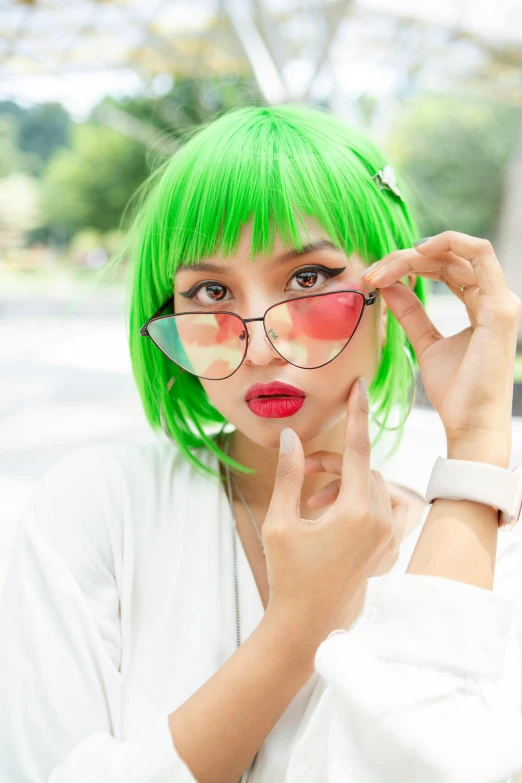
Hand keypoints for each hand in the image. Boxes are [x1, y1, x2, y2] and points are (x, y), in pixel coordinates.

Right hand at [261, 377, 398, 644]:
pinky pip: (382, 506)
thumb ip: (289, 476)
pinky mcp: (389, 548)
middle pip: (361, 467)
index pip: (357, 449)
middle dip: (331, 464)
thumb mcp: (282, 522)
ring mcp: (389, 537)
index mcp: (356, 512)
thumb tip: (290, 439)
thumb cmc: (289, 577)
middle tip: (303, 476)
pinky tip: (331, 516)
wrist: (308, 627)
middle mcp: (381, 521)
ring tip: (312, 503)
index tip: (358, 387)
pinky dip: (359, 500)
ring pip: (372, 486)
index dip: (356, 414)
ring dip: (344, 483)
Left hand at [362, 231, 520, 463]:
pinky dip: (446, 243)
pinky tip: (414, 253)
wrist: (470, 423)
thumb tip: (387, 285)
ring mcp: (500, 299)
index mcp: (481, 304)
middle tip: (371, 273)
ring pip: (458, 252)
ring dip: (416, 253)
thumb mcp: (425, 343)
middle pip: (448, 257)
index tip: (374, 278)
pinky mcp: (499, 306)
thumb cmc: (455, 390)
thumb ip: (411, 313)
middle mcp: (494, 297)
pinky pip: (479, 253)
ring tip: (384, 268)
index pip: (445, 268)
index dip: (407, 265)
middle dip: (404, 259)